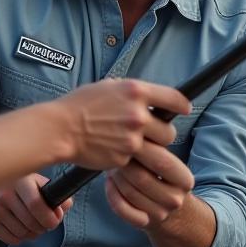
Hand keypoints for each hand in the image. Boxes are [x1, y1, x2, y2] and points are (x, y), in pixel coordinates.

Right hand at [0, 173, 71, 244]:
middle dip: (43, 228)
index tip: (54, 221)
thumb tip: (61, 210)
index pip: (35, 204)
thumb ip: (58, 196)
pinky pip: (11, 239)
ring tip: (32, 225)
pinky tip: (20, 228)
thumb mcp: (41, 185)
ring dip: (32, 234)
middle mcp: (6, 193)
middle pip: (30, 222)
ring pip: (22, 233)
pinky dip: (20, 238)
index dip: (49, 217)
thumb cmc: (25, 189)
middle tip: (44, 224)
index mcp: (22, 180)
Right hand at [54, 78, 190, 170]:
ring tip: (140, 145)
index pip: (174, 98)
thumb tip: (144, 94)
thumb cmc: (79, 105)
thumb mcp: (107, 87)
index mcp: (135, 91)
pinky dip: (131, 157)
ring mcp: (132, 138)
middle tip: (151, 133)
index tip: (185, 109)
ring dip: (153, 149)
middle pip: (169, 131)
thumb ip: (129, 91)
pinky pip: (137, 159)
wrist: (60, 129)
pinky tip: (117, 150)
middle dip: (162, 134)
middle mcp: (138, 114)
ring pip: (159, 149)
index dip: (182, 105)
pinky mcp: (124, 157)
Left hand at [105, 140, 194, 228]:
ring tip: (111, 163)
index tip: (127, 136)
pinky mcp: (144, 223)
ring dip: (116, 176)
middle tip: (113, 150)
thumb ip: (156, 146)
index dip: (142, 148)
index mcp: (184, 180)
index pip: (162, 162)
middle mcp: (175, 199)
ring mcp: (160, 214)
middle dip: (124, 163)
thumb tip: (137, 123)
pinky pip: (121, 208)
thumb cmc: (160, 175)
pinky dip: (112, 194)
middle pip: (141, 177)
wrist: (170, 210)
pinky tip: (110, 182)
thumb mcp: (166, 160)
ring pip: (129, 192)